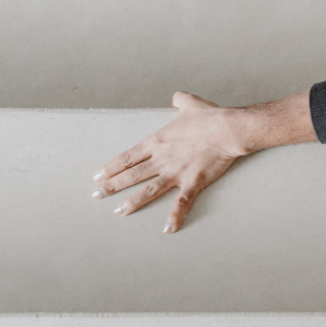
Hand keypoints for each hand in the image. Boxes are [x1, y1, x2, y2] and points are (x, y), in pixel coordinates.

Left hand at [94, 90, 312, 231]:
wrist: (228, 129)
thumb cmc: (210, 117)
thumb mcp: (191, 103)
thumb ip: (180, 100)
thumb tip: (177, 97)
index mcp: (157, 142)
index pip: (128, 157)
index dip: (111, 168)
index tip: (98, 176)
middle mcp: (161, 159)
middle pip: (131, 175)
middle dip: (112, 186)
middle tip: (97, 195)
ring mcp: (176, 172)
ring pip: (148, 190)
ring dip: (132, 202)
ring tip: (118, 212)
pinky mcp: (193, 182)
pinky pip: (182, 203)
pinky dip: (175, 217)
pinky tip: (168, 229)